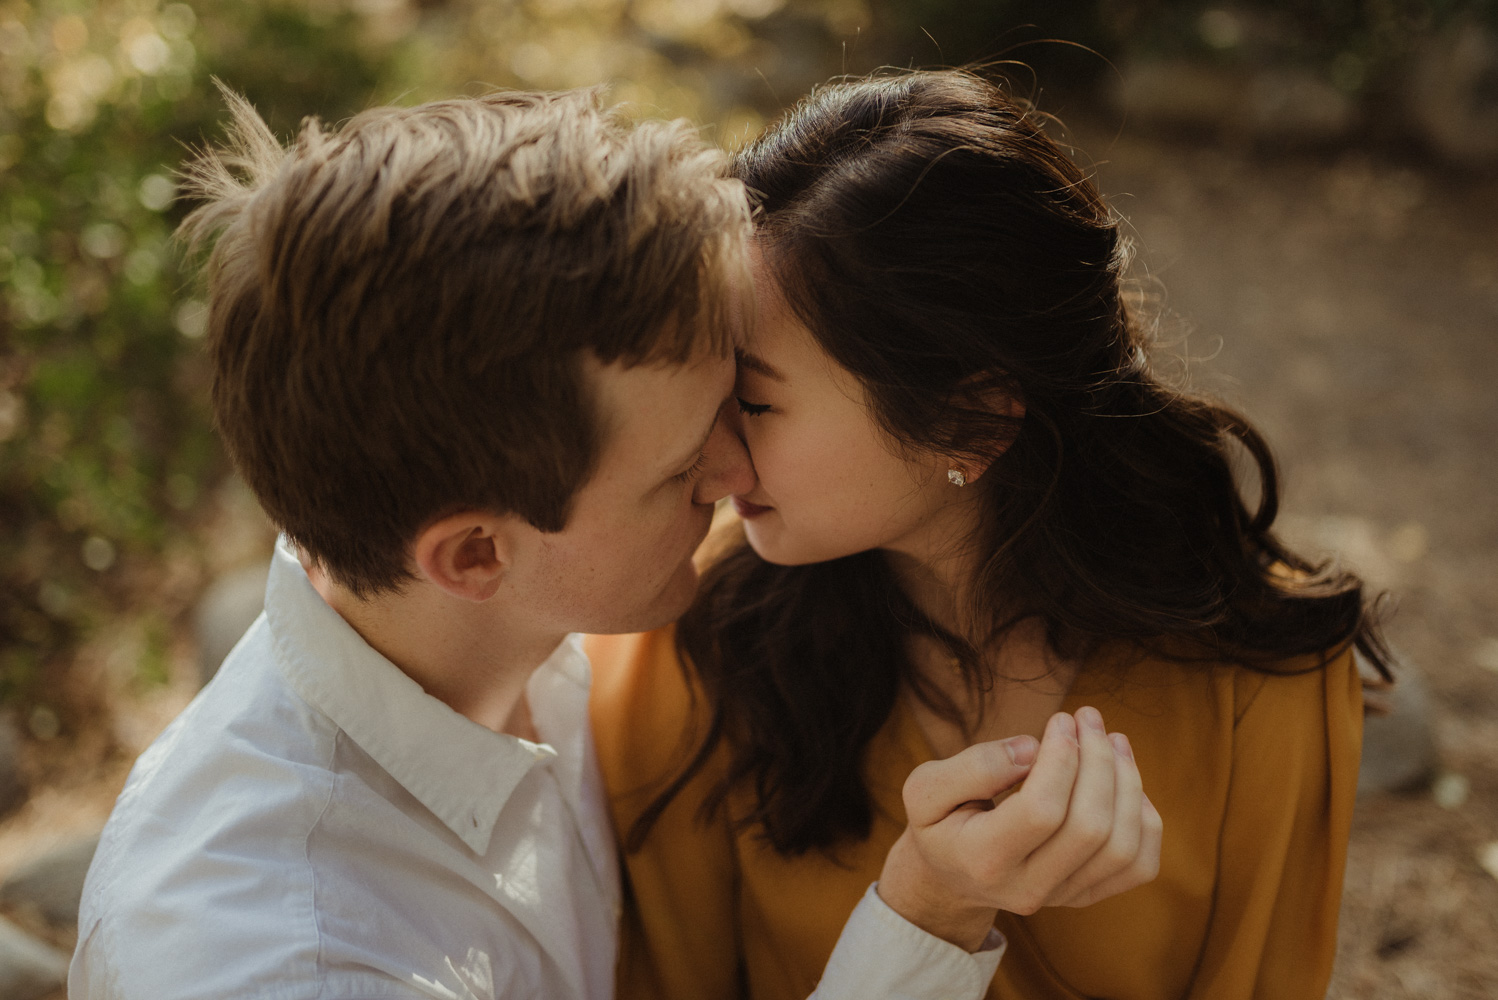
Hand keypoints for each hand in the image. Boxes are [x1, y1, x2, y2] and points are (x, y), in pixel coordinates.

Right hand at [876, 707, 1162, 950]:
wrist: (952, 873)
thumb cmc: (940, 821)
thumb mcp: (926, 787)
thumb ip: (973, 767)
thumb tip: (1032, 750)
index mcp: (983, 860)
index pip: (1040, 811)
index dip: (1061, 759)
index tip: (1060, 720)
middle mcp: (1027, 889)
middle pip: (1088, 828)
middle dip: (1098, 761)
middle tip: (1088, 717)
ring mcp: (1062, 896)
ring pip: (1120, 846)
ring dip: (1127, 783)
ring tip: (1112, 740)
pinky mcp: (1087, 894)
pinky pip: (1138, 866)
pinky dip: (1144, 820)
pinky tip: (1124, 783)